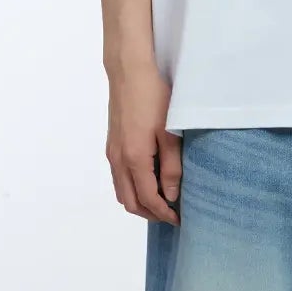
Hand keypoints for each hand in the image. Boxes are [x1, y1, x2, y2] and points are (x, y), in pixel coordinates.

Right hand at [106, 61, 181, 222]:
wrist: (129, 71)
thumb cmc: (153, 97)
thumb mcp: (170, 132)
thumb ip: (171, 166)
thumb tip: (170, 195)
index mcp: (134, 158)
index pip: (148, 199)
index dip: (163, 213)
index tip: (179, 219)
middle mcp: (118, 160)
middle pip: (130, 202)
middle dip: (150, 213)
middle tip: (171, 214)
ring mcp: (112, 153)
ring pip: (121, 192)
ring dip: (139, 202)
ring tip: (161, 201)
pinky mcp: (111, 145)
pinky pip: (118, 178)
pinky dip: (131, 188)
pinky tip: (148, 181)